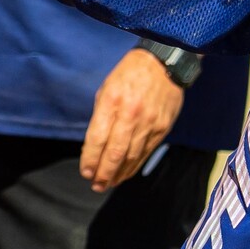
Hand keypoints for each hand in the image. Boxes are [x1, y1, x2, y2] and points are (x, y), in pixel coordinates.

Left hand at [78, 49, 182, 191]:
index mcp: (112, 101)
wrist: (164, 63)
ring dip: (119, 174)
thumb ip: (101, 117)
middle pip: (115, 152)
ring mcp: (149, 123)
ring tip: (108, 184)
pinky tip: (125, 173)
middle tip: (96, 185)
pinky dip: (134, 166)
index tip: (85, 172)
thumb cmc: (128, 74)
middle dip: (104, 173)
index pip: (98, 138)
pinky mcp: (162, 128)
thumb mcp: (106, 88)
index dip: (90, 159)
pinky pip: (146, 152)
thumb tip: (94, 146)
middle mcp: (131, 114)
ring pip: (132, 156)